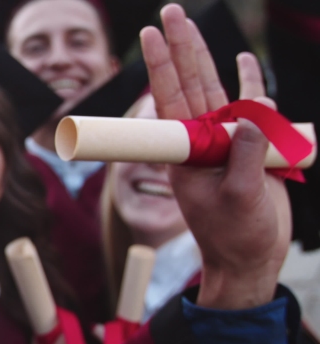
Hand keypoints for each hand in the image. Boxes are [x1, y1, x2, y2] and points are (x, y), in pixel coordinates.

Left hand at [140, 4, 290, 309]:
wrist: (251, 257)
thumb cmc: (236, 234)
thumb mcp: (241, 197)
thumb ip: (247, 154)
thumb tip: (255, 108)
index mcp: (187, 150)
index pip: (170, 97)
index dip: (160, 65)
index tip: (150, 35)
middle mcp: (201, 138)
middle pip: (188, 82)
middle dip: (178, 45)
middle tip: (168, 11)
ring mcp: (224, 139)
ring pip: (214, 88)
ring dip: (204, 55)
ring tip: (191, 23)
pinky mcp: (250, 145)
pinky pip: (249, 108)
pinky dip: (249, 83)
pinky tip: (243, 61)